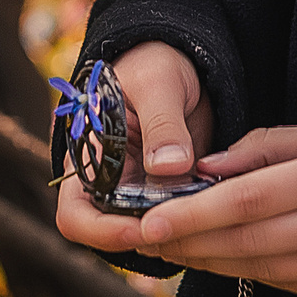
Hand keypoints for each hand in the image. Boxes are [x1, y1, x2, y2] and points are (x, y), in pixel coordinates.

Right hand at [55, 42, 212, 254]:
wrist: (181, 61)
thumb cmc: (155, 63)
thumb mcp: (158, 82)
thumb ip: (163, 124)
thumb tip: (169, 166)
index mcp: (88, 156)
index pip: (76, 215)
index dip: (102, 231)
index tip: (140, 228)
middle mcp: (110, 182)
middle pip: (114, 234)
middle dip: (149, 236)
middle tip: (187, 227)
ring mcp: (141, 190)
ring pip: (152, 231)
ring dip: (178, 231)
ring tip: (210, 214)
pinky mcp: (170, 192)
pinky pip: (180, 218)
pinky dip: (197, 220)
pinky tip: (221, 207)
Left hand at [73, 121, 296, 296]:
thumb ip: (267, 148)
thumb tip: (207, 169)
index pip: (251, 198)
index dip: (197, 213)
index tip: (153, 218)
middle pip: (248, 239)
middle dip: (190, 242)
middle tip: (145, 237)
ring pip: (261, 267)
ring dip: (208, 261)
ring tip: (169, 247)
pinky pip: (283, 282)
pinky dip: (242, 271)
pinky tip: (213, 259)